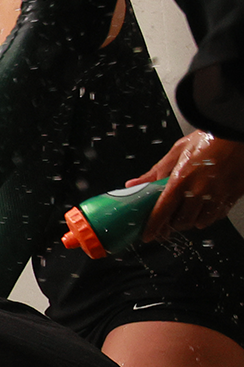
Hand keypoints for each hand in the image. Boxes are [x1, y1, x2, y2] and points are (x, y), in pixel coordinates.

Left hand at [129, 131, 243, 239]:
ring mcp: (219, 194)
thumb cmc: (209, 138)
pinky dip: (210, 215)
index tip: (148, 235)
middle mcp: (200, 190)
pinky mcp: (235, 195)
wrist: (237, 131)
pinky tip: (206, 207)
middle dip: (173, 223)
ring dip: (192, 221)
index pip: (163, 210)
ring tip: (188, 212)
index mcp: (181, 179)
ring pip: (202, 222)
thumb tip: (133, 184)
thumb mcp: (178, 151)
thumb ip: (156, 172)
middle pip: (182, 221)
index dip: (154, 226)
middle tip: (169, 219)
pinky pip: (219, 214)